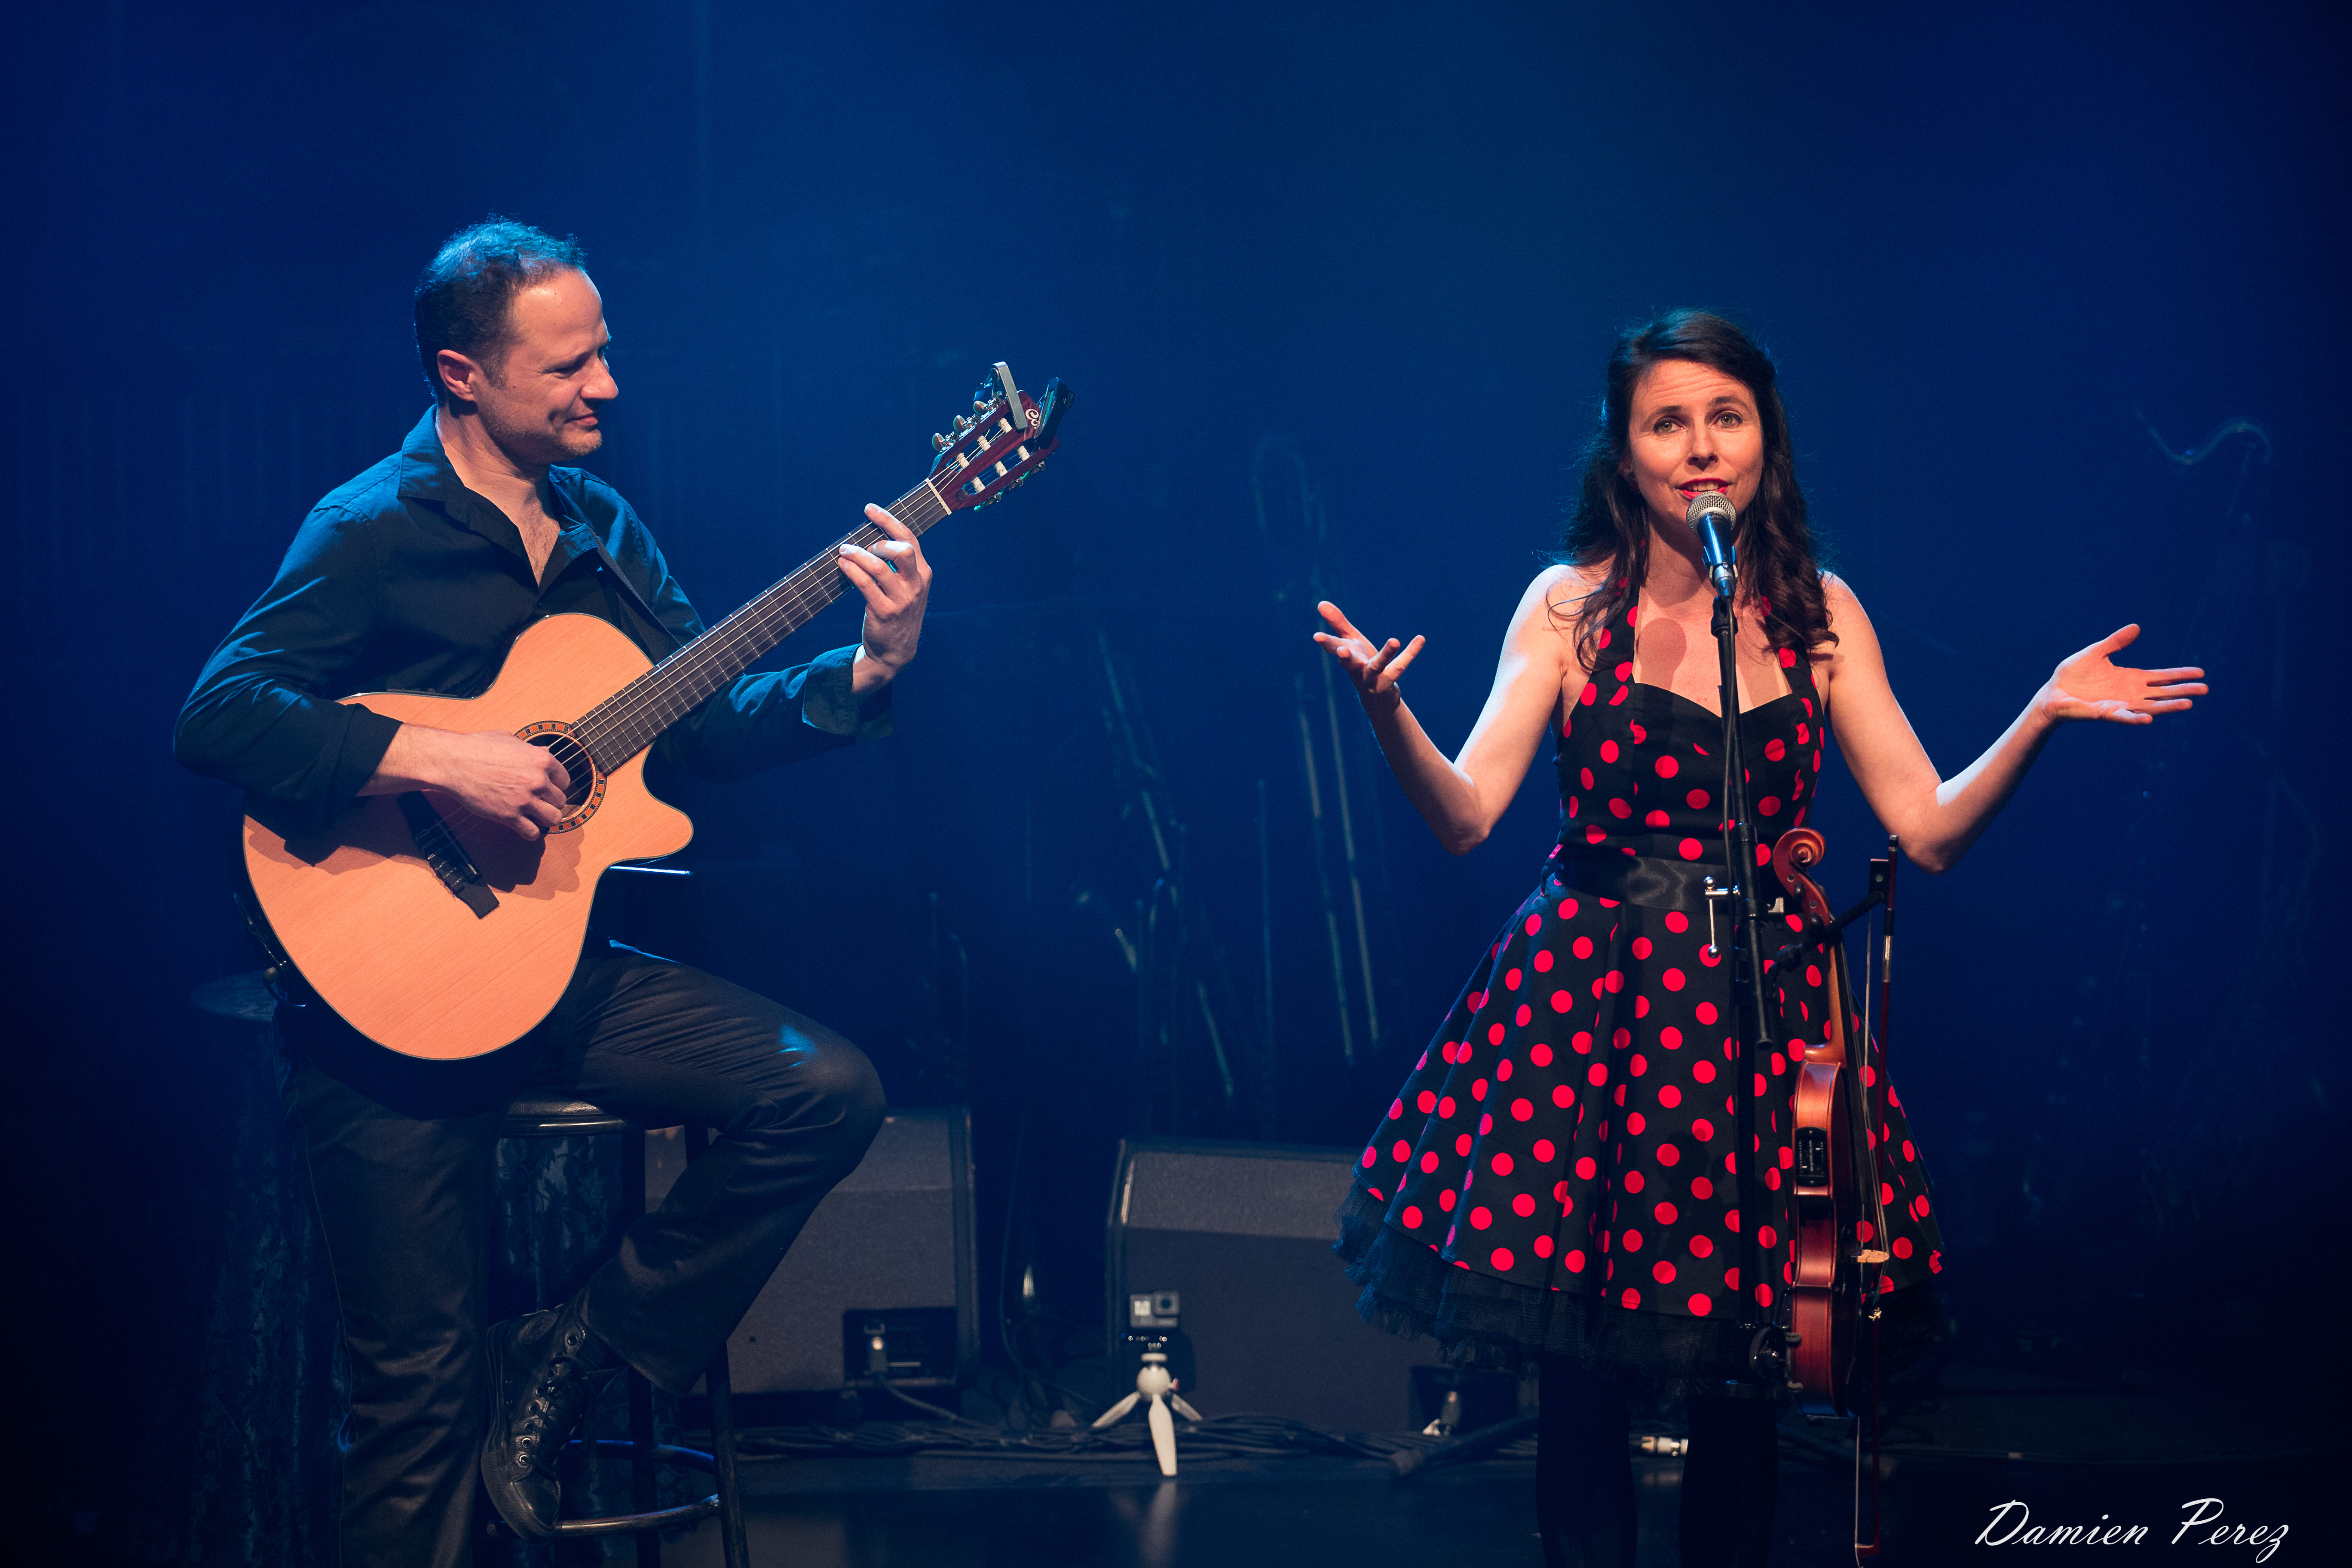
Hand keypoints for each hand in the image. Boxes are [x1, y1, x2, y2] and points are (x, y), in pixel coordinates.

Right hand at [375, 726, 572, 839]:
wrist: (454, 762)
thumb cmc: (478, 747)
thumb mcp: (510, 740)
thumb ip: (532, 749)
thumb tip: (545, 753)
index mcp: (542, 760)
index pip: (565, 780)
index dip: (556, 785)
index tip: (548, 789)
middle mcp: (538, 781)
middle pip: (560, 800)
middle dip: (551, 802)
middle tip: (540, 803)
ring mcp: (525, 800)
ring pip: (553, 818)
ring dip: (546, 819)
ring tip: (537, 817)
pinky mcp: (510, 816)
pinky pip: (533, 833)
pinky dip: (531, 833)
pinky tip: (524, 828)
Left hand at [840, 503, 930, 685]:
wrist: (896, 651)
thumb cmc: (897, 612)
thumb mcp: (907, 588)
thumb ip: (899, 566)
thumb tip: (872, 538)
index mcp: (923, 574)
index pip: (909, 539)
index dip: (888, 520)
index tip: (869, 509)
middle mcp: (915, 585)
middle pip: (901, 550)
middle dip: (879, 541)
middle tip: (864, 546)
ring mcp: (901, 599)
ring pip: (878, 567)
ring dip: (857, 555)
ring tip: (844, 551)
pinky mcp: (884, 611)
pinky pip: (864, 584)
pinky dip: (851, 570)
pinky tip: (842, 565)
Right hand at [1313, 600, 1424, 708]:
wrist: (1375, 696)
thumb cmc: (1360, 664)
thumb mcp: (1350, 642)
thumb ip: (1338, 623)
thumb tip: (1320, 603)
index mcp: (1347, 657)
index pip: (1333, 649)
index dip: (1326, 643)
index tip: (1316, 637)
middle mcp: (1356, 669)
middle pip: (1349, 663)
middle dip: (1344, 658)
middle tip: (1341, 652)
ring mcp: (1372, 678)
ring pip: (1378, 666)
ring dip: (1385, 654)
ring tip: (1394, 641)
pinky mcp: (1388, 682)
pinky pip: (1400, 666)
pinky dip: (1411, 653)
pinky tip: (1420, 639)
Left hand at [2036, 625, 2207, 725]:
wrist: (2052, 691)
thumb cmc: (2073, 674)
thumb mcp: (2096, 652)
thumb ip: (2116, 642)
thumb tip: (2136, 627)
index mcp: (2130, 678)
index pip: (2161, 677)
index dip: (2179, 674)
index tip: (2200, 672)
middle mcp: (2129, 693)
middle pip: (2162, 692)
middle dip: (2183, 690)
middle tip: (2205, 689)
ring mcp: (2119, 704)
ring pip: (2149, 706)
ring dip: (2168, 706)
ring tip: (2188, 703)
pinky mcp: (2104, 713)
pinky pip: (2123, 716)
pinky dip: (2135, 718)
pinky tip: (2149, 718)